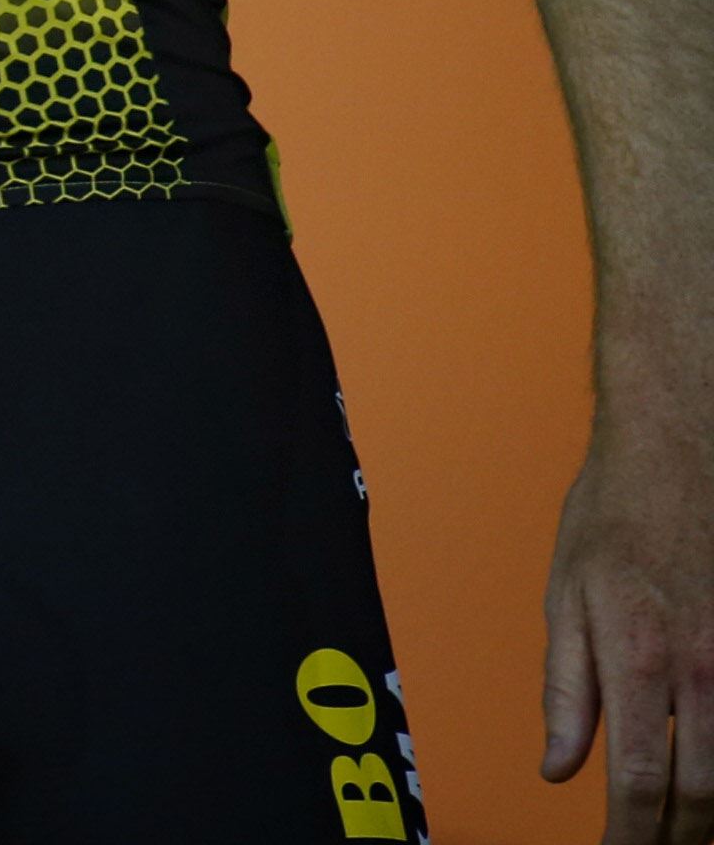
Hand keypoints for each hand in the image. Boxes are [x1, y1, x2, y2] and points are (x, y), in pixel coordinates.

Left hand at [547, 394, 713, 841]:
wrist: (683, 449)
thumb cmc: (615, 516)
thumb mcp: (564, 595)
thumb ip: (565, 689)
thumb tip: (556, 766)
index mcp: (638, 659)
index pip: (639, 782)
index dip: (630, 835)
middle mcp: (704, 670)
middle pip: (703, 794)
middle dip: (677, 838)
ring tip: (688, 831)